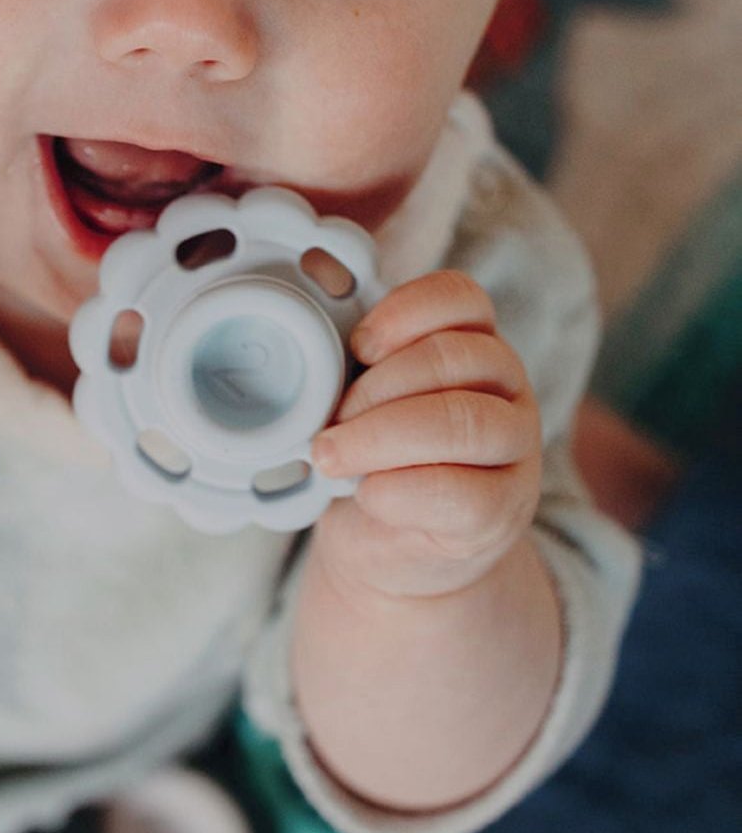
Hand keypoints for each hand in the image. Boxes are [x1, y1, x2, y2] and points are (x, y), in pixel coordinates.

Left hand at [309, 270, 540, 599]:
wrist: (389, 548)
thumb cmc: (371, 458)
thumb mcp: (359, 398)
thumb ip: (350, 355)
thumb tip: (316, 283)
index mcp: (472, 343)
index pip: (460, 298)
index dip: (404, 312)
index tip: (357, 346)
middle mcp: (506, 388)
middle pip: (454, 358)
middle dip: (375, 389)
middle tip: (328, 422)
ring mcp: (515, 449)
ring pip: (463, 421)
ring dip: (379, 437)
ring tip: (331, 456)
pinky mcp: (503, 511)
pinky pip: (459, 492)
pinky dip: (396, 491)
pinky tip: (367, 495)